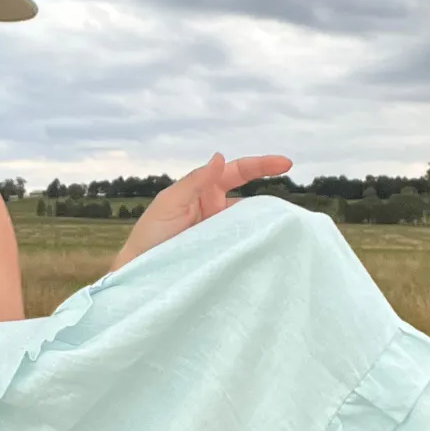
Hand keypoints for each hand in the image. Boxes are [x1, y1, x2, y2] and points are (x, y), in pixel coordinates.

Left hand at [109, 151, 292, 271]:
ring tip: (284, 232)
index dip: (261, 165)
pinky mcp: (222, 254)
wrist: (139, 273)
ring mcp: (221, 233)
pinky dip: (258, 245)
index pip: (237, 172)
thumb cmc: (150, 235)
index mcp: (204, 191)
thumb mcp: (170, 203)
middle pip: (250, 199)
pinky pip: (244, 246)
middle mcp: (216, 209)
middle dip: (271, 201)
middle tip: (291, 213)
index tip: (286, 164)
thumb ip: (195, 181)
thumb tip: (220, 157)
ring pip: (251, 223)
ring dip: (266, 226)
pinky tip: (270, 250)